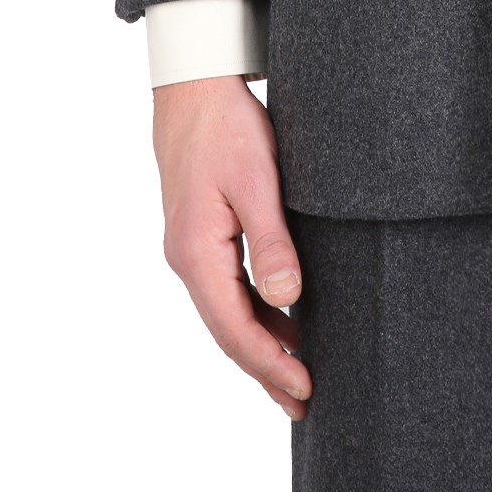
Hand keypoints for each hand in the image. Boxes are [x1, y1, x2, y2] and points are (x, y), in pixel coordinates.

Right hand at [153, 75, 310, 418]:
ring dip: (261, 345)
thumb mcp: (257, 181)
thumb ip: (272, 243)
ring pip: (227, 314)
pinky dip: (253, 315)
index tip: (304, 387)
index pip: (235, 329)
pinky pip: (226, 291)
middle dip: (265, 369)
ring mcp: (191, 249)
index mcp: (196, 254)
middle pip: (228, 332)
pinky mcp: (201, 236)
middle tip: (304, 403)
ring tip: (297, 375)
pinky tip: (280, 322)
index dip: (270, 363)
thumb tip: (289, 302)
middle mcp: (187, 260)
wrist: (193, 88)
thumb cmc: (227, 127)